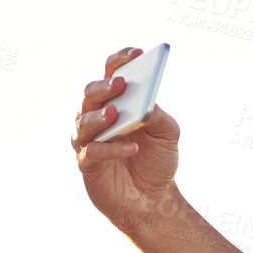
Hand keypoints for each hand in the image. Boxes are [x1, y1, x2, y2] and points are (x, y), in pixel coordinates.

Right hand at [71, 47, 182, 232]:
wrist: (153, 199)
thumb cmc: (157, 161)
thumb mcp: (167, 135)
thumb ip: (157, 115)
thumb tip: (147, 102)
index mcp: (115, 103)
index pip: (112, 73)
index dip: (120, 61)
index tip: (135, 52)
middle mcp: (96, 117)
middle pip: (92, 95)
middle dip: (105, 88)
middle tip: (121, 84)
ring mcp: (88, 140)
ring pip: (84, 123)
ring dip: (100, 117)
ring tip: (116, 115)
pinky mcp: (87, 165)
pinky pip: (93, 153)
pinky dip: (111, 149)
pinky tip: (131, 148)